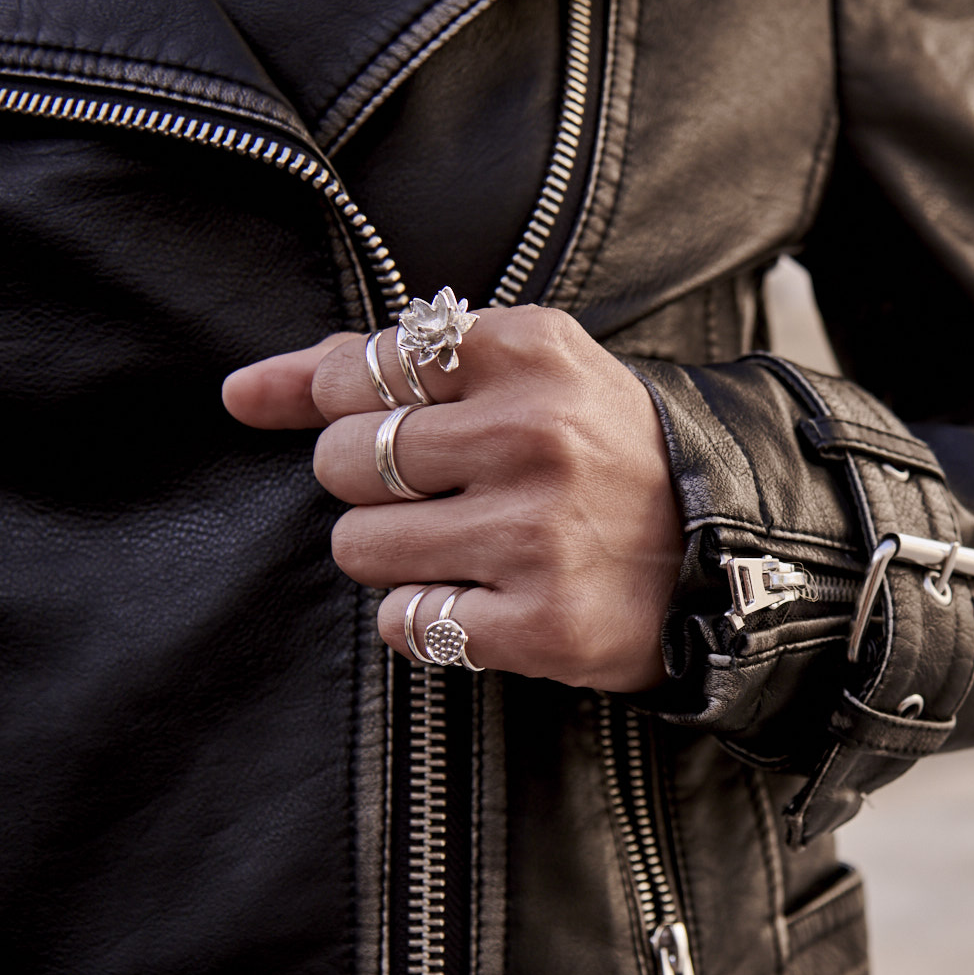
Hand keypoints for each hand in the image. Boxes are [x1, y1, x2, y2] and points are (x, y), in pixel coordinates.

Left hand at [223, 306, 682, 691]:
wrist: (731, 550)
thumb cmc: (605, 454)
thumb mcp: (527, 373)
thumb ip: (384, 365)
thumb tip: (242, 391)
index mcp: (531, 352)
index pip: (362, 367)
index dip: (342, 404)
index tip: (366, 425)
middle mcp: (534, 435)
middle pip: (344, 460)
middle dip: (371, 484)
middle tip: (442, 493)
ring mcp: (538, 533)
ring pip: (359, 547)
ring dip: (395, 555)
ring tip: (467, 548)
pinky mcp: (543, 623)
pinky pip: (406, 623)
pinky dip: (431, 618)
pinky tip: (487, 599)